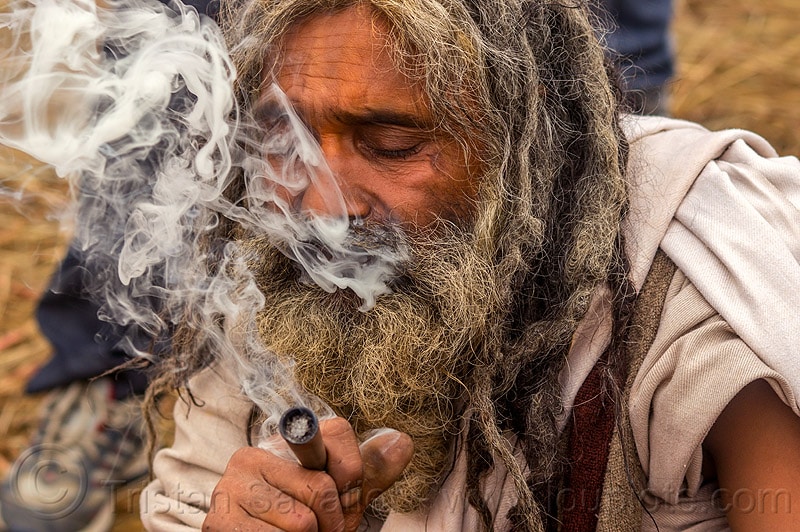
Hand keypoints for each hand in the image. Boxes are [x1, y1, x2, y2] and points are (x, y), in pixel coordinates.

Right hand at [202, 417, 413, 530]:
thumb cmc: (307, 528)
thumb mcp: (343, 499)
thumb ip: (370, 472)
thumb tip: (402, 441)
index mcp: (283, 442)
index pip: (338, 436)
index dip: (351, 480)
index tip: (340, 500)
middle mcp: (253, 453)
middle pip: (322, 487)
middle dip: (330, 521)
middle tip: (315, 530)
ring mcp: (232, 485)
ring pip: (301, 520)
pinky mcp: (220, 520)